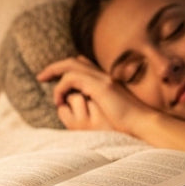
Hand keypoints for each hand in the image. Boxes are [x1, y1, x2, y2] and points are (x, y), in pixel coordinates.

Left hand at [37, 56, 184, 151]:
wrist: (143, 124)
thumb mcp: (111, 112)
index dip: (68, 69)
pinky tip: (60, 102)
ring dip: (55, 76)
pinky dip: (62, 88)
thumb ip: (99, 105)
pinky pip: (72, 79)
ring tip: (50, 92)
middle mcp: (105, 76)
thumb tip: (82, 108)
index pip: (84, 64)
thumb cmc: (129, 124)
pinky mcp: (100, 87)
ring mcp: (103, 79)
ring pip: (71, 66)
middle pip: (74, 61)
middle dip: (55, 68)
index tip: (55, 80)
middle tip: (41, 77)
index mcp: (107, 81)